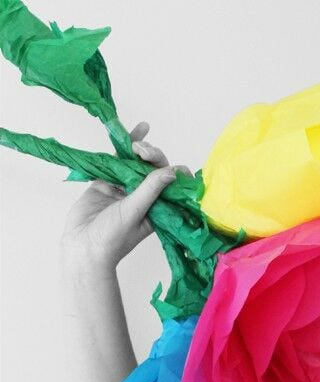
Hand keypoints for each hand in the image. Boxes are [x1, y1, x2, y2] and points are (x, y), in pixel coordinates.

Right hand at [59, 121, 189, 269]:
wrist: (82, 246)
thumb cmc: (113, 237)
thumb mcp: (135, 212)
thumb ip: (150, 190)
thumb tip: (172, 171)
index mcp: (159, 208)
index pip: (171, 185)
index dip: (174, 173)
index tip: (174, 166)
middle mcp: (144, 197)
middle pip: (154, 170)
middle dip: (153, 156)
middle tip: (143, 150)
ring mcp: (125, 188)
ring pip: (135, 163)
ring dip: (140, 149)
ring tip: (139, 141)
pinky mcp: (106, 183)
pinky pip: (116, 162)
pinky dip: (122, 148)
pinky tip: (131, 133)